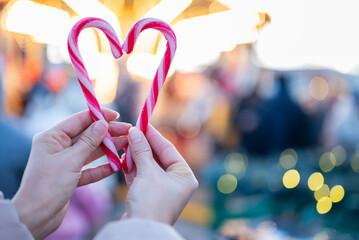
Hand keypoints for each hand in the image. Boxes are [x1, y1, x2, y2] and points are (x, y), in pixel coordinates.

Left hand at [12, 109, 130, 238]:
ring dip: (109, 149)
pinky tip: (117, 165)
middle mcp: (58, 147)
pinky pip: (90, 168)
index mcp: (52, 137)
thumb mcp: (70, 161)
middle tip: (128, 131)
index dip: (99, 116)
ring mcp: (65, 161)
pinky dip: (103, 167)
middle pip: (88, 135)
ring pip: (91, 151)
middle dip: (108, 133)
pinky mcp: (71, 176)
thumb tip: (103, 123)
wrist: (35, 217)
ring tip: (127, 144)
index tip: (116, 115)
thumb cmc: (47, 186)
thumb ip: (89, 142)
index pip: (79, 120)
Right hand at [124, 126, 197, 224]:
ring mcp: (161, 189)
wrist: (139, 231)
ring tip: (125, 143)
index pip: (168, 149)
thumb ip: (141, 151)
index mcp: (184, 176)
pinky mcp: (148, 195)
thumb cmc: (151, 202)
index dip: (154, 135)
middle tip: (130, 132)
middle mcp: (176, 182)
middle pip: (157, 157)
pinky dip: (132, 168)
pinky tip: (123, 158)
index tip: (141, 122)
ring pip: (147, 166)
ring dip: (136, 156)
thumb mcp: (147, 173)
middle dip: (143, 145)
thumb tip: (135, 132)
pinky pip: (140, 176)